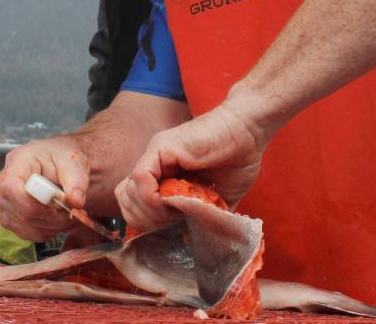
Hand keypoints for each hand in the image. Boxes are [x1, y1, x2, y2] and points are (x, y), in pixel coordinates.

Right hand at [0, 136, 89, 240]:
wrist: (60, 163)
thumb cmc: (63, 158)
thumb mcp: (74, 162)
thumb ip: (76, 181)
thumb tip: (76, 202)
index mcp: (17, 163)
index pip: (12, 189)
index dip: (38, 203)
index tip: (62, 203)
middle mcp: (5, 186)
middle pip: (22, 213)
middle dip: (53, 218)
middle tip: (74, 210)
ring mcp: (6, 205)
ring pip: (27, 228)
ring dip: (54, 226)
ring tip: (69, 212)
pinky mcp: (13, 220)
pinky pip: (30, 234)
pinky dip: (50, 231)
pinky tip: (60, 218)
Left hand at [116, 102, 263, 231]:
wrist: (249, 134)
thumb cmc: (237, 161)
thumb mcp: (218, 201)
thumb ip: (201, 218)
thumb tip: (186, 240)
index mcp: (164, 178)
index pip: (134, 205)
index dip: (149, 222)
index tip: (174, 225)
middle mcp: (153, 165)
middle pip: (126, 202)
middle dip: (148, 221)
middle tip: (175, 218)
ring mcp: (154, 155)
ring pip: (127, 193)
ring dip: (151, 211)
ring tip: (177, 209)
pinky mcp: (160, 147)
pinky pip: (139, 177)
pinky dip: (151, 196)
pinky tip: (173, 199)